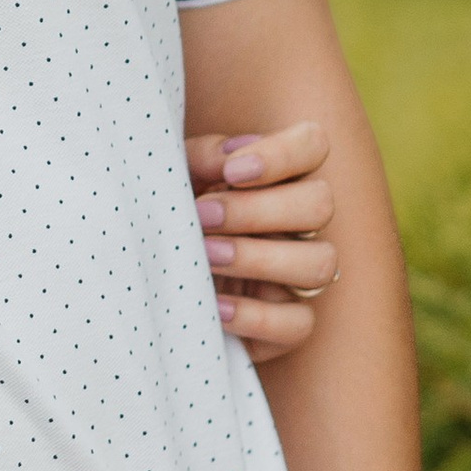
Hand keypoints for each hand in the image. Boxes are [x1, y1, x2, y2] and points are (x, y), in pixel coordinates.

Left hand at [186, 120, 335, 362]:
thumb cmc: (169, 218)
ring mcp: (298, 276)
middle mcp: (298, 224)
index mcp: (277, 178)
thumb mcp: (176, 180)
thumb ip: (202, 159)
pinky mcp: (288, 325)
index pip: (312, 145)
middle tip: (202, 215)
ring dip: (259, 258)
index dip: (281, 154)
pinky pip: (300, 324)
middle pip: (320, 203)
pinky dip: (257, 316)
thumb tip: (229, 157)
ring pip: (321, 263)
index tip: (231, 172)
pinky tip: (216, 306)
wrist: (149, 282)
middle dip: (257, 209)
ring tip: (206, 255)